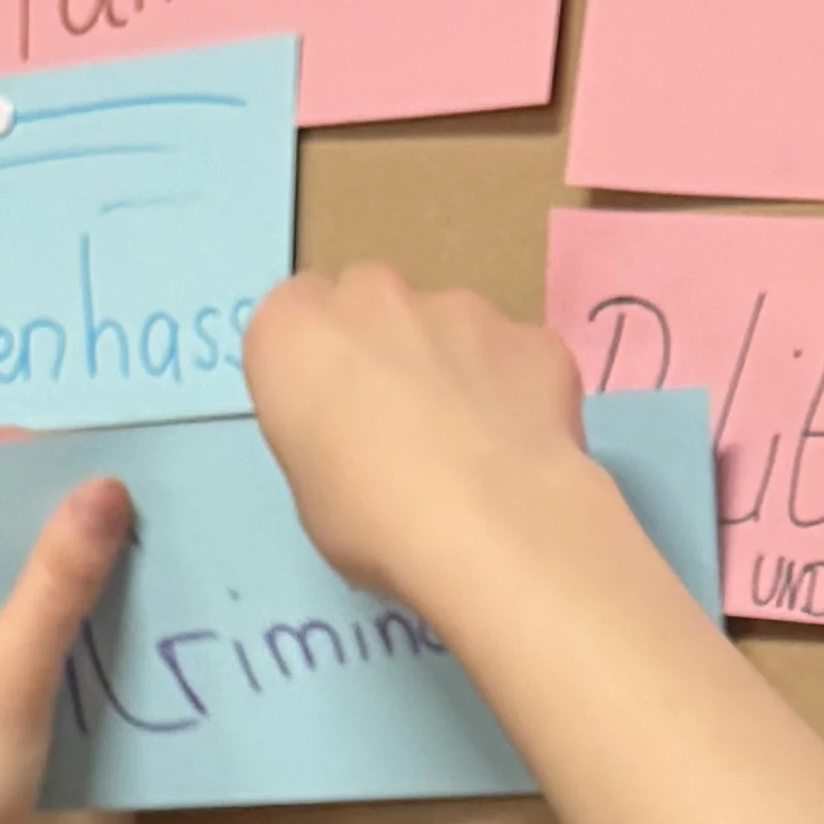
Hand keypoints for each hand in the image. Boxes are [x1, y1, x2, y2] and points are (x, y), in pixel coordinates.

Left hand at [0, 435, 124, 823]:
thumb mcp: (9, 673)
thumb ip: (60, 575)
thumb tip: (106, 487)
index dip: (3, 451)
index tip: (82, 462)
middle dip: (31, 497)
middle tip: (114, 495)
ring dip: (43, 552)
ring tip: (121, 543)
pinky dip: (44, 604)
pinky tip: (105, 606)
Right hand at [241, 263, 599, 601]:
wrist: (491, 526)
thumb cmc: (371, 521)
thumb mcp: (310, 491)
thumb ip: (326, 431)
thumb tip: (362, 435)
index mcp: (295, 330)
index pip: (293, 315)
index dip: (317, 364)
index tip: (333, 410)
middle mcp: (374, 296)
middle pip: (371, 301)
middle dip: (383, 345)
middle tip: (401, 422)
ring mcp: (461, 306)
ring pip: (449, 323)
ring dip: (453, 365)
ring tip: (472, 444)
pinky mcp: (530, 335)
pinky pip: (515, 356)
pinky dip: (517, 389)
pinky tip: (522, 448)